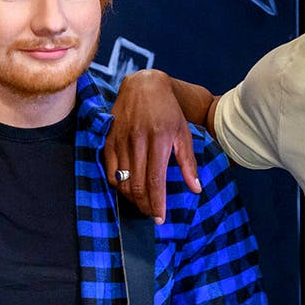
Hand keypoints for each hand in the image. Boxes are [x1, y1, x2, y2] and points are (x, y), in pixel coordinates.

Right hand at [104, 70, 201, 223]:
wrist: (144, 85)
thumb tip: (195, 189)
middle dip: (144, 204)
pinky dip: (117, 184)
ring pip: (121, 180)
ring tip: (142, 203)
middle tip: (152, 214)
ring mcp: (120, 139)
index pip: (155, 179)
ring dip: (131, 197)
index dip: (156, 202)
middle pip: (136, 183)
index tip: (160, 218)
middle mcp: (137, 140)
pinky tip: (127, 188)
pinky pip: (109, 170)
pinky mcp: (108, 139)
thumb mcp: (183, 133)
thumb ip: (188, 162)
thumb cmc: (168, 110)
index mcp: (158, 139)